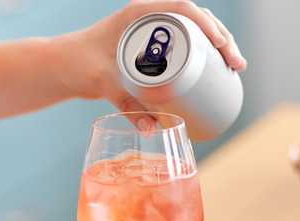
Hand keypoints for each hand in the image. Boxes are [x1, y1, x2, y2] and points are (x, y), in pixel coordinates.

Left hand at [57, 0, 246, 112]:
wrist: (63, 67)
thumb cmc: (78, 63)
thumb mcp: (103, 81)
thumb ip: (126, 105)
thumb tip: (153, 129)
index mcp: (138, 14)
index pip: (181, 8)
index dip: (206, 24)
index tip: (222, 45)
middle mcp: (149, 19)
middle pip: (195, 20)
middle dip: (222, 38)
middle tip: (236, 65)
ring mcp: (152, 33)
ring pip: (193, 32)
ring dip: (218, 46)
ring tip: (233, 68)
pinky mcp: (153, 49)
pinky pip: (184, 45)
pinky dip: (204, 54)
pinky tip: (220, 67)